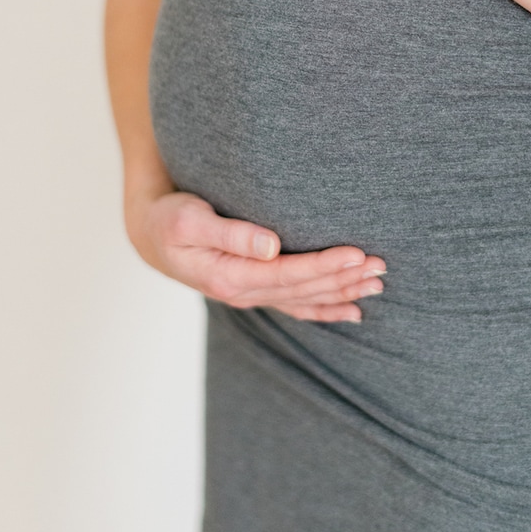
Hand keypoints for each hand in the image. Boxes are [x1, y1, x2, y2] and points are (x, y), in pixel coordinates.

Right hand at [126, 190, 385, 322]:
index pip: (289, 275)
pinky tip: (352, 311)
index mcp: (231, 276)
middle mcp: (244, 293)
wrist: (150, 236)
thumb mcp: (190, 220)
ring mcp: (250, 295)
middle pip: (305, 290)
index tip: (357, 254)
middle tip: (380, 267)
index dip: (325, 266)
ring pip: (306, 300)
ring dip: (342, 292)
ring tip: (377, 284)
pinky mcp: (254, 290)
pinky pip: (296, 306)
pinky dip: (325, 309)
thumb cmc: (169, 220)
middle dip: (344, 279)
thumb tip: (271, 244)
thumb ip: (231, 233)